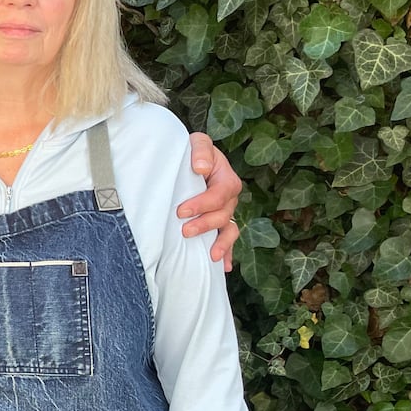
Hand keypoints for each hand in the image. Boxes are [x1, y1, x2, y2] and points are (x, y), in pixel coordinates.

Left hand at [180, 132, 242, 270]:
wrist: (192, 159)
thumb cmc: (194, 152)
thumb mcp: (198, 143)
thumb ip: (201, 151)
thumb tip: (201, 167)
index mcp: (226, 179)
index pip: (219, 194)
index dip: (202, 204)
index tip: (181, 211)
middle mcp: (229, 198)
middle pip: (223, 215)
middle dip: (205, 225)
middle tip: (185, 231)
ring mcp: (226, 212)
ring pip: (229, 230)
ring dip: (220, 244)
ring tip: (210, 255)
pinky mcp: (219, 222)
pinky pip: (227, 239)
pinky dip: (227, 253)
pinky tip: (223, 267)